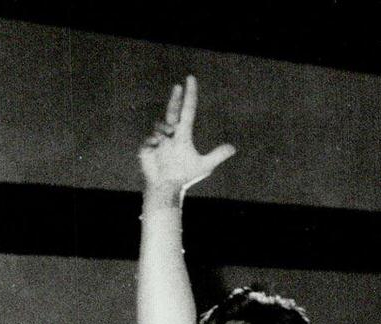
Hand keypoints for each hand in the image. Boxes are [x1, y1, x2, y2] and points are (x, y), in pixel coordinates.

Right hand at [139, 75, 235, 192]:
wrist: (166, 187)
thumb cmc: (184, 176)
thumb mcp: (204, 166)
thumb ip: (217, 155)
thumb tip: (234, 148)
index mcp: (183, 134)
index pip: (187, 110)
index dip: (189, 95)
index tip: (190, 79)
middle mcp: (170, 133)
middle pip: (173, 111)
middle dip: (176, 99)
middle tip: (179, 87)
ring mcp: (158, 139)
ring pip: (160, 125)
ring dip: (164, 129)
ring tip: (166, 139)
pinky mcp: (147, 147)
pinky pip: (150, 140)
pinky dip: (154, 142)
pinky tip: (156, 149)